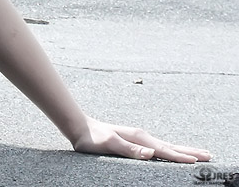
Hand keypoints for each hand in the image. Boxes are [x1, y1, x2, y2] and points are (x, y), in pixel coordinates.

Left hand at [70, 115, 210, 162]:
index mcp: (139, 138)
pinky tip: (172, 152)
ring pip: (166, 146)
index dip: (181, 157)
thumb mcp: (109, 144)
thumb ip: (129, 149)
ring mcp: (139, 139)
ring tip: (198, 154)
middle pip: (170, 146)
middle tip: (209, 156)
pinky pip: (158, 147)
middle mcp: (142, 137)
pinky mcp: (135, 142)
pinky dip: (170, 150)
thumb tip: (150, 153)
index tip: (198, 161)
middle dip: (189, 152)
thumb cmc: (93, 138)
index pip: (164, 150)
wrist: (80, 128)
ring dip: (183, 150)